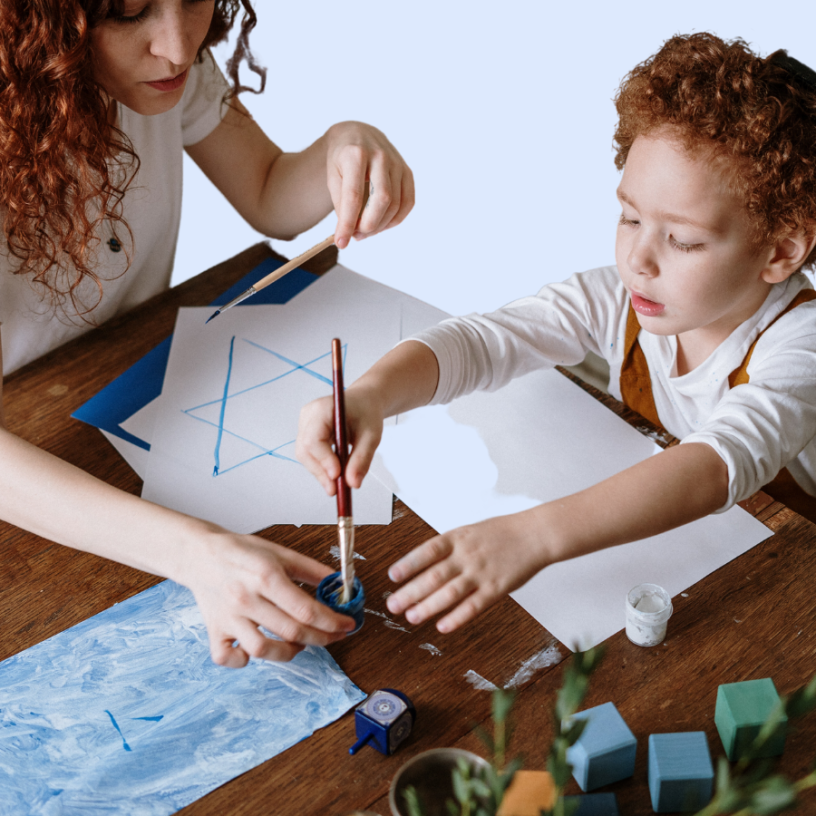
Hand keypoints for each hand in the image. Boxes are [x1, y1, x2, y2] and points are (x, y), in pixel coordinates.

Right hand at [182, 523, 356, 666]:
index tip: (347, 624)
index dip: (332, 621)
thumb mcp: (280, 552)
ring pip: (262, 650)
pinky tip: (256, 651)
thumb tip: (339, 584)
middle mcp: (246, 599)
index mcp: (265, 576)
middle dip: (321, 638)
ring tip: (300, 644)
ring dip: (289, 653)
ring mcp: (229, 617)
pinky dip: (243, 661)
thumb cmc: (241, 552)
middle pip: (291, 631)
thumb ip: (311, 569)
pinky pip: (226, 657)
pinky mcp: (214, 630)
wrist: (200, 554)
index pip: (306, 609)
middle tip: (334, 635)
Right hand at [296, 386, 385, 494]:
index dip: (323, 459)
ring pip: (305, 456)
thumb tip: (353, 484)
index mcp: (323, 408)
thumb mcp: (371, 435)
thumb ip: (362, 459)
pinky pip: (309, 456)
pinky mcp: (306, 435)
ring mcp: (305, 425)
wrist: (364, 403)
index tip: (337, 475)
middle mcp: (308, 416)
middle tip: (336, 490)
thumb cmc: (367, 413)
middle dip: (321, 472)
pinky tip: (334, 476)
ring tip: (338, 487)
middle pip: (306, 449)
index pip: (314, 438)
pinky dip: (321, 468)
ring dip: (320, 473)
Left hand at [325, 121, 414, 248]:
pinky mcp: (407, 172)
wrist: (357, 135)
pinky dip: (395, 219)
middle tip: (356, 235)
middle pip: (381, 200)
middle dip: (368, 225)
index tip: (341, 243)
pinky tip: (381, 223)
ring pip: (395, 204)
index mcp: (355, 154)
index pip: (353, 196)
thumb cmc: (342, 159)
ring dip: (380, 225)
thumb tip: (350, 232)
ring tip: (365, 230)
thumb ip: (341, 204)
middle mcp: (380, 155)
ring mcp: (397, 163)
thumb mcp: (333, 177)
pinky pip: (408, 203)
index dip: (347, 223)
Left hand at [385, 511, 549, 632]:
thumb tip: (421, 565)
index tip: (393, 576)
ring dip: (428, 606)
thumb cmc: (501, 533)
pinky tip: (443, 626)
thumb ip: (448, 548)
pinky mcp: (496, 589)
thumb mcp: (469, 532)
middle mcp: (467, 555)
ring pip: (450, 593)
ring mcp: (481, 573)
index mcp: (458, 538)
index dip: (409, 564)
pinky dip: (457, 617)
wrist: (534, 535)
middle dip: (411, 592)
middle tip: (393, 604)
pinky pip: (473, 606)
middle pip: (434, 575)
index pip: (427, 551)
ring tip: (411, 617)